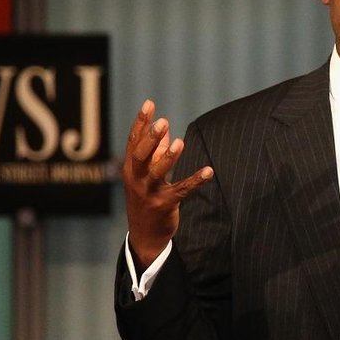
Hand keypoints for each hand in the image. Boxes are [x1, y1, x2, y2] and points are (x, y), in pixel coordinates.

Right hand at [123, 99, 213, 265]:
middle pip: (140, 155)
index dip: (141, 123)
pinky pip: (181, 191)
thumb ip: (156, 153)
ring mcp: (148, 193)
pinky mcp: (164, 205)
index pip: (133, 141)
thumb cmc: (146, 199)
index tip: (149, 103)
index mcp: (131, 168)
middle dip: (150, 138)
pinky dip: (196, 181)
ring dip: (169, 157)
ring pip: (157, 173)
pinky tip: (209, 171)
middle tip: (162, 121)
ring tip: (180, 142)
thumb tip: (165, 132)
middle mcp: (136, 179)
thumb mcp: (146, 175)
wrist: (145, 235)